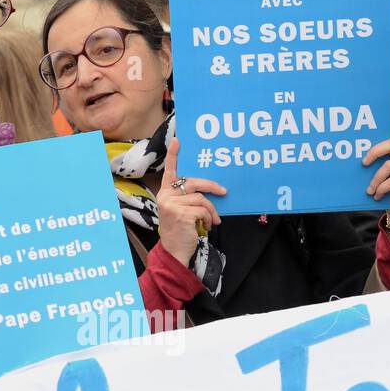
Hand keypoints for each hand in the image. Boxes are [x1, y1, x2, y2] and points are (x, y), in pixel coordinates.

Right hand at [156, 140, 226, 266]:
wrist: (175, 250)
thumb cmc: (181, 229)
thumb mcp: (182, 210)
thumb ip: (190, 198)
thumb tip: (212, 190)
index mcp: (166, 192)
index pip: (169, 170)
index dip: (173, 155)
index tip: (178, 140)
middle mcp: (166, 196)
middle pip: (193, 182)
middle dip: (212, 186)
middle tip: (224, 192)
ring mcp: (171, 204)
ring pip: (201, 198)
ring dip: (212, 210)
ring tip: (213, 220)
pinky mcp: (180, 214)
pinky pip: (203, 210)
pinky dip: (210, 218)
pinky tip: (207, 226)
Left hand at [362, 100, 389, 246]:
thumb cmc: (387, 191)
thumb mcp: (378, 175)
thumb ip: (372, 165)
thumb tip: (350, 158)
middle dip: (374, 150)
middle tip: (362, 162)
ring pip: (388, 165)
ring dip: (374, 179)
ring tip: (370, 190)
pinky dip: (382, 188)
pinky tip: (378, 195)